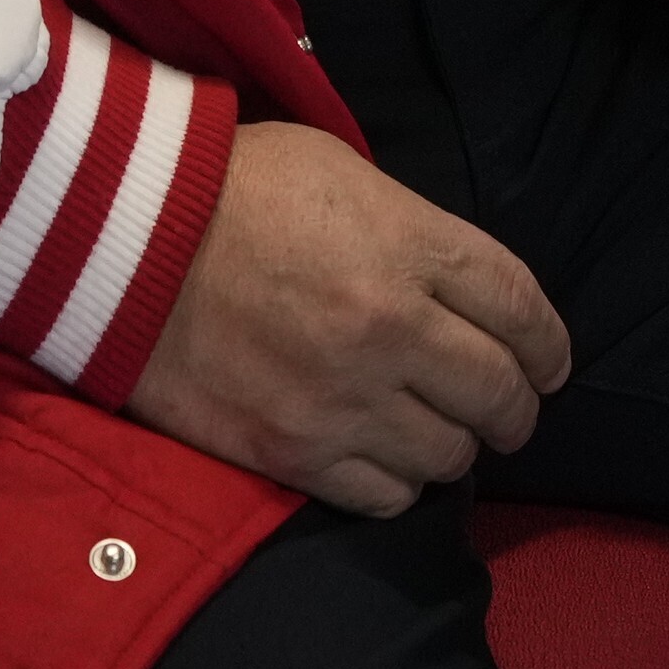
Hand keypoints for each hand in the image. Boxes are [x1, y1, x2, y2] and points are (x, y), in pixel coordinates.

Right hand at [125, 121, 570, 515]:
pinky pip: (383, 496)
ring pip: (449, 456)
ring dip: (455, 446)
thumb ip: (412, 233)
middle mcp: (391, 328)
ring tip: (438, 433)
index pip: (522, 309)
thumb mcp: (345, 172)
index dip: (549, 345)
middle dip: (517, 407)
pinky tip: (384, 459)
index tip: (549, 363)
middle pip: (499, 392)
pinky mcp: (292, 451)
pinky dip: (398, 484)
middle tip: (506, 408)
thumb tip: (454, 289)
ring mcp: (343, 398)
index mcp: (411, 246)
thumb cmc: (231, 186)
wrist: (118, 239)